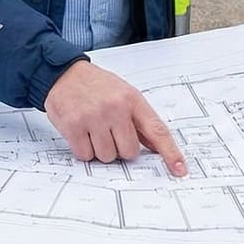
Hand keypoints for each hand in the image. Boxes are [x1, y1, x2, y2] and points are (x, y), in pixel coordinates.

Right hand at [43, 61, 187, 176]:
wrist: (64, 73)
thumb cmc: (96, 86)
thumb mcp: (124, 94)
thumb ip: (139, 120)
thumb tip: (155, 146)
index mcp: (133, 99)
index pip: (157, 130)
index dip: (170, 152)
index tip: (179, 169)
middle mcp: (115, 107)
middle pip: (129, 152)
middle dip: (119, 148)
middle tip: (109, 132)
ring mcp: (94, 117)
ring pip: (107, 156)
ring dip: (100, 150)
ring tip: (93, 129)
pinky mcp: (74, 125)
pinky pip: (86, 155)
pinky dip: (84, 149)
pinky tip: (81, 132)